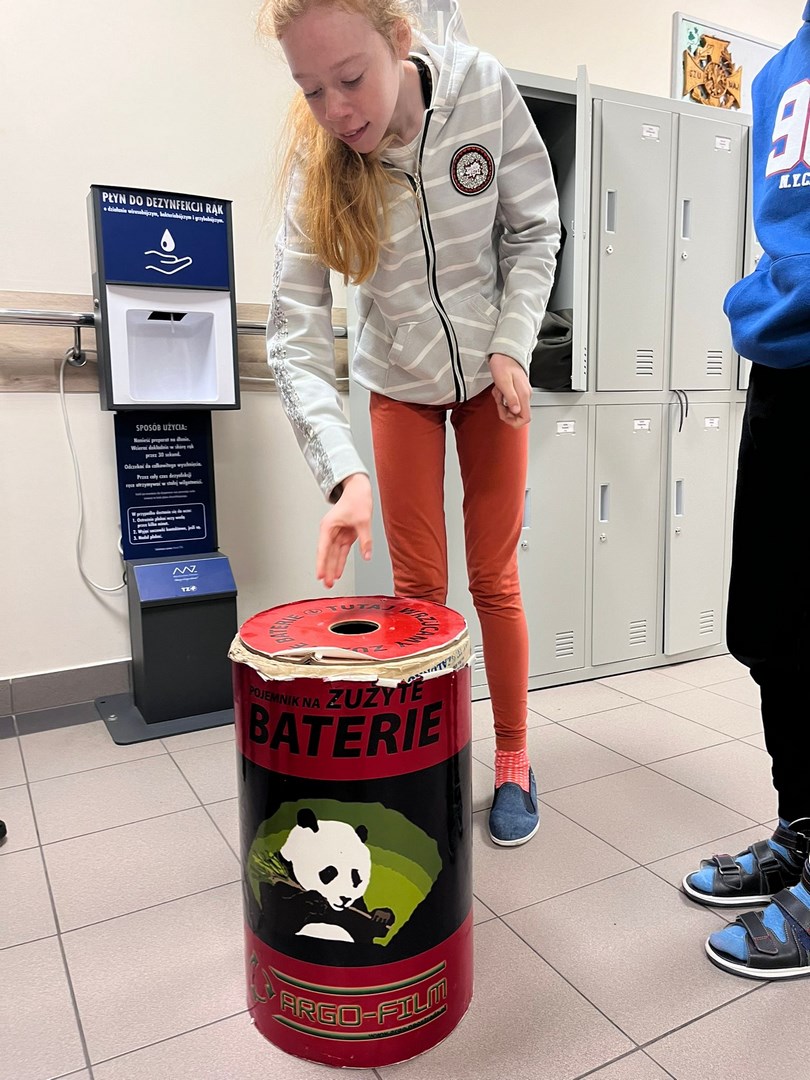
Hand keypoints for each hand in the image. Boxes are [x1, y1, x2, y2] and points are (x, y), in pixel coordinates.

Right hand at [316, 473, 372, 587]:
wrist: (359, 489)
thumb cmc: (357, 499)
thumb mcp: (363, 520)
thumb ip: (365, 540)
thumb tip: (367, 555)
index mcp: (328, 526)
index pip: (324, 549)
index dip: (321, 563)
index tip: (319, 575)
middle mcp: (330, 531)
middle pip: (326, 554)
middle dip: (326, 569)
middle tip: (325, 584)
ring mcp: (337, 534)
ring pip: (333, 554)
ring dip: (332, 568)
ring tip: (330, 582)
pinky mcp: (345, 535)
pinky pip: (341, 551)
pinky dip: (340, 561)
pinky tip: (337, 572)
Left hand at [489, 352, 531, 427]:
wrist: (505, 353)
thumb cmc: (503, 365)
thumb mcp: (504, 383)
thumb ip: (511, 398)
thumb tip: (516, 411)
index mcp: (523, 395)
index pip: (525, 418)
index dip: (513, 421)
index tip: (504, 416)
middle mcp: (525, 395)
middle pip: (518, 415)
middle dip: (505, 412)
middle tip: (498, 402)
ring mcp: (522, 393)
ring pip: (513, 409)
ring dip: (502, 404)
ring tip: (498, 393)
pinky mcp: (518, 391)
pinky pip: (510, 401)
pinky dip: (502, 398)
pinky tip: (500, 391)